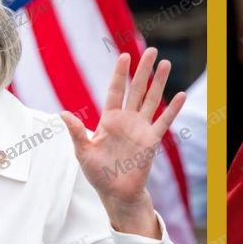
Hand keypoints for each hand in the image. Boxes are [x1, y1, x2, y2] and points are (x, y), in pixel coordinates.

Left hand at [60, 48, 185, 237]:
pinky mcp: (151, 140)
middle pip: (137, 89)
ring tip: (166, 64)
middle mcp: (126, 120)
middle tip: (152, 51)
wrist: (116, 192)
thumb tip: (62, 113)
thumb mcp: (83, 152)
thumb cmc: (98, 174)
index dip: (120, 74)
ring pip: (152, 100)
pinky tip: (180, 95)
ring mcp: (141, 129)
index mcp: (108, 120)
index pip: (116, 91)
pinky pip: (164, 121)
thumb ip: (76, 132)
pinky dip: (173, 109)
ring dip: (159, 82)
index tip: (125, 55)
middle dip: (144, 70)